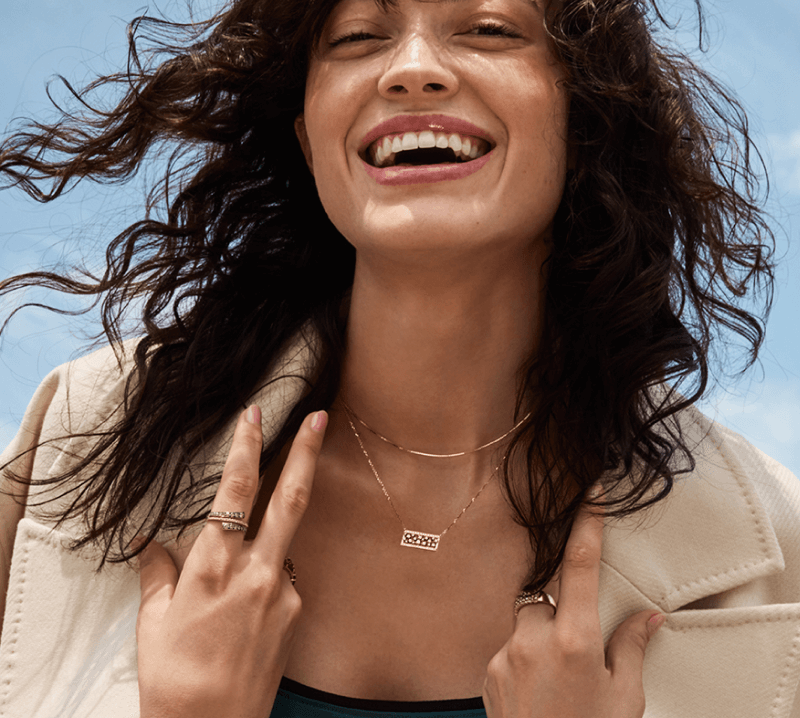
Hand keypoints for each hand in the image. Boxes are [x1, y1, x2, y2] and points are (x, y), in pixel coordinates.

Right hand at [135, 406, 327, 717]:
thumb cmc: (174, 680)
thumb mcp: (155, 623)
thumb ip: (158, 574)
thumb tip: (150, 543)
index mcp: (214, 569)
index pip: (234, 494)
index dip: (245, 449)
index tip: (253, 416)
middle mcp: (257, 573)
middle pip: (289, 500)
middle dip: (306, 453)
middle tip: (320, 416)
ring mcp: (283, 593)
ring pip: (287, 539)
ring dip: (279, 523)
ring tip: (250, 550)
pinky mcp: (297, 613)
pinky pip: (283, 576)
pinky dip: (267, 570)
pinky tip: (247, 598)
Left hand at [482, 488, 664, 717]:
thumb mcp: (624, 699)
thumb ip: (631, 649)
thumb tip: (647, 618)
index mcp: (575, 640)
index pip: (580, 564)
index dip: (587, 523)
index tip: (591, 491)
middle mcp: (534, 639)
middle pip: (544, 592)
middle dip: (560, 607)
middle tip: (574, 648)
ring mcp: (505, 654)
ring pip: (525, 621)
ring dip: (541, 637)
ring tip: (556, 681)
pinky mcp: (488, 670)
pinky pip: (509, 646)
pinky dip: (525, 659)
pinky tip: (538, 692)